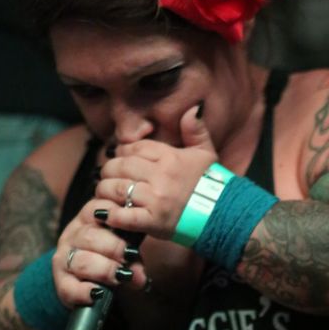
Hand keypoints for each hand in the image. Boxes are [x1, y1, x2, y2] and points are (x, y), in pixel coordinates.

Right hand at [53, 199, 150, 305]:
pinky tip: (99, 294)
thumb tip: (140, 276)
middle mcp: (73, 235)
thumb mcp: (125, 254)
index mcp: (89, 219)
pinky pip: (71, 288)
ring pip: (82, 261)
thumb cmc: (110, 259)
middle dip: (114, 247)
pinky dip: (86, 292)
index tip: (131, 227)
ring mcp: (64, 259)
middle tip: (129, 257)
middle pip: (90, 236)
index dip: (115, 216)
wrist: (87, 282)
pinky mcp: (61, 282)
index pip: (99, 208)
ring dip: (104, 270)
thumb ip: (134, 261)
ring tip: (120, 277)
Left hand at [93, 103, 217, 239]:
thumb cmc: (211, 185)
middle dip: (109, 170)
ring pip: (116, 188)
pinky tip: (106, 213)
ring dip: (105, 191)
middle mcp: (161, 176)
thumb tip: (193, 108)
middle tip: (108, 176)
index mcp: (170, 158)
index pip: (134, 148)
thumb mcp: (206, 153)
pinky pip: (122, 216)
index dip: (122, 152)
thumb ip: (196, 130)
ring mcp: (156, 200)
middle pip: (120, 166)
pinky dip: (110, 214)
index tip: (121, 158)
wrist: (222, 216)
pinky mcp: (152, 222)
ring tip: (106, 194)